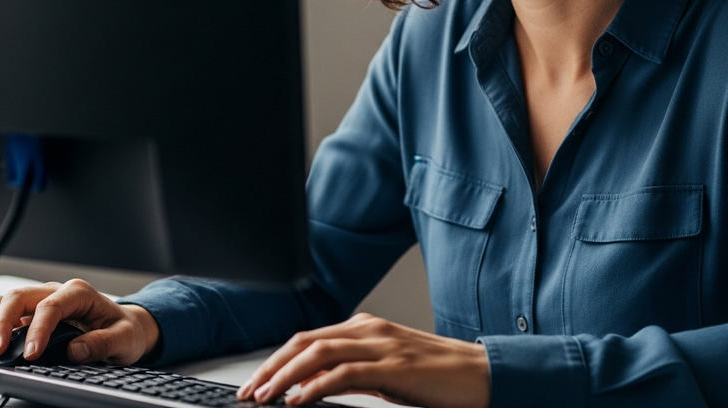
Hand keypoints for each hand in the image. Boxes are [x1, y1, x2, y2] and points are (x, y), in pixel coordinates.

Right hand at [0, 278, 159, 365]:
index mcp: (81, 293)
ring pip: (8, 300)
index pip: (51, 306)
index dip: (37, 330)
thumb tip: (76, 350)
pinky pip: (7, 312)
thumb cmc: (124, 330)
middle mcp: (59, 292)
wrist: (125, 328)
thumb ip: (103, 343)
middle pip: (21, 297)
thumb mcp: (125, 339)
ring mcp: (43, 302)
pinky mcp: (33, 315)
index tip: (30, 355)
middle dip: (3, 321)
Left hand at [237, 313, 489, 407]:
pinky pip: (345, 373)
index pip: (308, 338)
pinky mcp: (393, 366)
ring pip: (319, 352)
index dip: (277, 359)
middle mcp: (368, 329)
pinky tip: (298, 400)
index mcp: (365, 327)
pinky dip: (315, 385)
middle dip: (271, 367)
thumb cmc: (435, 375)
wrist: (478, 375)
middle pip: (306, 341)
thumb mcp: (385, 371)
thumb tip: (309, 387)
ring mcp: (381, 344)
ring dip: (285, 376)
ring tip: (264, 398)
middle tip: (248, 392)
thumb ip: (350, 372)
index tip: (255, 383)